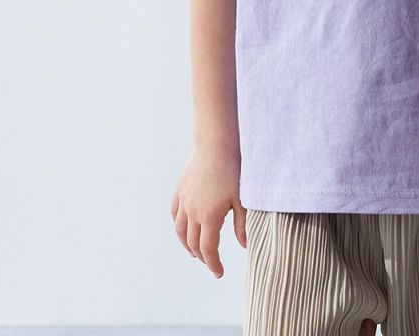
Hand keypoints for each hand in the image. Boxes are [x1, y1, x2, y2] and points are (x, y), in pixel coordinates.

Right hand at [170, 148, 247, 278]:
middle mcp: (192, 212)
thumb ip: (242, 224)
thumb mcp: (242, 199)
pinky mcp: (179, 191)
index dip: (213, 264)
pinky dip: (178, 226)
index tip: (219, 272)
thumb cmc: (234, 171)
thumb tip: (244, 246)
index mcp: (209, 217)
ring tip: (195, 252)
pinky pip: (174, 214)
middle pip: (193, 243)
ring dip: (187, 245)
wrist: (216, 145)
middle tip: (211, 262)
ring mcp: (183, 201)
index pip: (208, 249)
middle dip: (202, 256)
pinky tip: (184, 229)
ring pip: (180, 231)